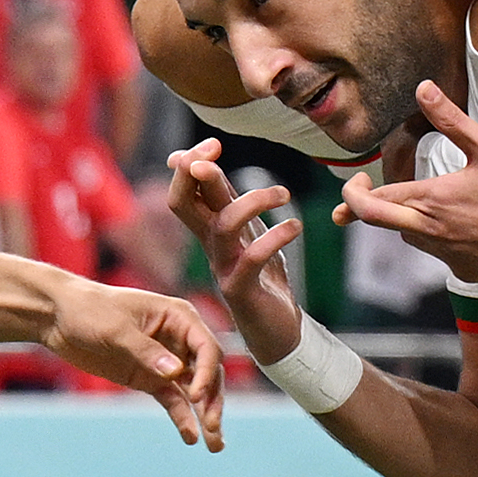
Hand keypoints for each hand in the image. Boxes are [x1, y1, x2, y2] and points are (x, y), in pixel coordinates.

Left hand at [43, 277, 228, 445]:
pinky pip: (173, 401)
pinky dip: (182, 418)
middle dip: (213, 401)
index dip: (207, 373)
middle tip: (214, 428)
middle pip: (207, 372)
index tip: (197, 396)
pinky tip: (190, 437)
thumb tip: (175, 372)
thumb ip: (145, 351)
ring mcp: (165, 361)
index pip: (206, 347)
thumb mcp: (115, 329)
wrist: (59, 317)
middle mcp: (178, 339)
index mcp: (178, 317)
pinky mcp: (149, 378)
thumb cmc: (89, 310)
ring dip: (205, 415)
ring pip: (194, 391)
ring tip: (214, 445)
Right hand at [163, 141, 306, 359]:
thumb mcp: (247, 232)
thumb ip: (229, 201)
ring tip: (284, 194)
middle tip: (215, 151)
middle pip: (182, 204)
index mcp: (209, 231)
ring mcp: (223, 269)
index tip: (212, 145)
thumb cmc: (263, 278)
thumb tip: (207, 162)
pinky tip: (295, 227)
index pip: (183, 191)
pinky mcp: (242, 291)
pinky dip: (275, 237)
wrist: (277, 331)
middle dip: (194, 172)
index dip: (188, 164)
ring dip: (252, 201)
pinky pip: (252, 258)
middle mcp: (209, 247)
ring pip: (222, 225)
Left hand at [337, 83, 477, 278]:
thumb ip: (451, 120)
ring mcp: (449, 257)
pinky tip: (459, 225)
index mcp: (434, 202)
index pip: (373, 203)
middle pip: (379, 224)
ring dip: (405, 221)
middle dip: (359, 211)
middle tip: (350, 203)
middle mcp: (434, 234)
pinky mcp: (466, 272)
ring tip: (420, 203)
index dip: (354, 193)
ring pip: (410, 239)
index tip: (358, 181)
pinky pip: (439, 255)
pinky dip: (438, 238)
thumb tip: (423, 89)